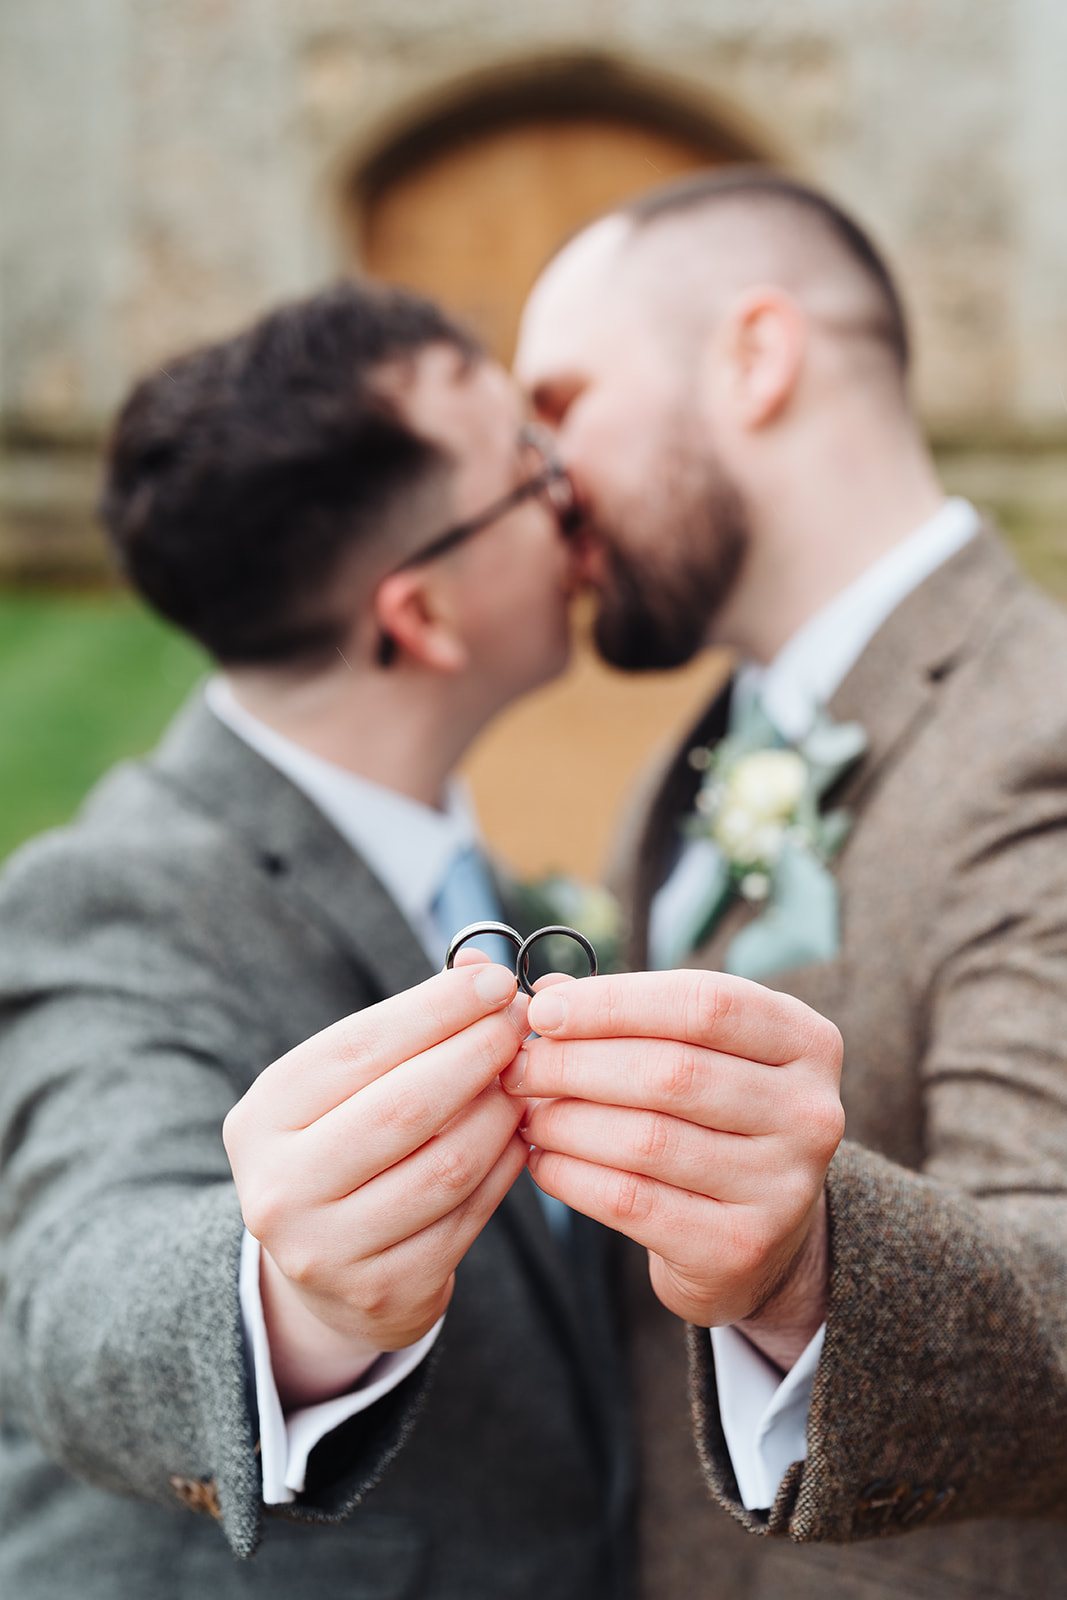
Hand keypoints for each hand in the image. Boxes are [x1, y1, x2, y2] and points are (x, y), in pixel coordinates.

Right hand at [223, 962, 528, 1407]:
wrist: (320, 1271)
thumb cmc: (343, 1145)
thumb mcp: (348, 1085)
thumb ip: (407, 1026)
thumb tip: (482, 968)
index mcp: (263, 1117)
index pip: (360, 1047)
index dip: (437, 1009)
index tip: (497, 981)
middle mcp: (282, 1187)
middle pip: (406, 1106)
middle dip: (477, 1053)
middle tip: (521, 1023)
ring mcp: (330, 1248)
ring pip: (447, 1165)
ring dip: (500, 1111)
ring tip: (522, 1079)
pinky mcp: (385, 1290)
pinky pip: (468, 1215)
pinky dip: (504, 1166)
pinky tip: (519, 1135)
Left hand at [503, 969, 843, 1367]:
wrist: (759, 1236)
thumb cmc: (712, 1119)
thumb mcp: (695, 1053)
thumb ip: (631, 1013)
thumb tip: (543, 992)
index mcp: (806, 1041)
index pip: (705, 1002)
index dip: (614, 1002)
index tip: (544, 1011)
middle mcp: (810, 1111)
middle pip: (672, 1071)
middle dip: (577, 1063)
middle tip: (519, 1066)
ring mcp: (783, 1185)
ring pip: (647, 1138)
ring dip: (566, 1120)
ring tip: (526, 1112)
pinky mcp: (740, 1246)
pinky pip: (632, 1201)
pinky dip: (572, 1175)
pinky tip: (541, 1160)